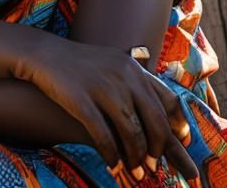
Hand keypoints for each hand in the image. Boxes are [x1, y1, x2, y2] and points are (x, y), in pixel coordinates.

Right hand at [20, 37, 199, 183]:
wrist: (44, 53)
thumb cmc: (81, 64)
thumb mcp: (113, 63)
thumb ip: (135, 81)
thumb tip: (157, 110)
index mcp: (133, 68)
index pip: (168, 99)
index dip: (177, 125)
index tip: (182, 142)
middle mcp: (123, 76)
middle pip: (154, 121)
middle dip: (157, 149)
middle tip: (155, 167)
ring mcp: (103, 87)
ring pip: (131, 133)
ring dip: (136, 158)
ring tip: (136, 173)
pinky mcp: (81, 100)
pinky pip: (103, 136)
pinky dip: (111, 155)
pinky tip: (113, 167)